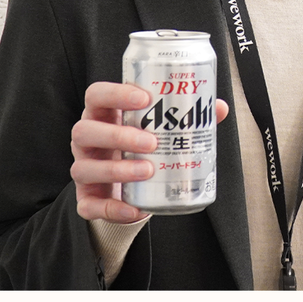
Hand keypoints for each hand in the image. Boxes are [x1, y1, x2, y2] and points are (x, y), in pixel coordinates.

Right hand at [71, 81, 229, 222]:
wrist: (130, 187)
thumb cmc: (141, 148)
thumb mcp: (157, 129)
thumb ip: (185, 117)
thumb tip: (219, 107)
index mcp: (102, 115)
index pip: (96, 95)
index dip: (115, 94)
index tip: (145, 98)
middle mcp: (87, 141)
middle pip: (85, 130)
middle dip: (118, 135)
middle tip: (152, 142)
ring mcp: (84, 169)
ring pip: (83, 168)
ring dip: (116, 170)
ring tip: (148, 170)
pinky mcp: (86, 199)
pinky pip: (89, 206)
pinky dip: (112, 208)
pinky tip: (134, 208)